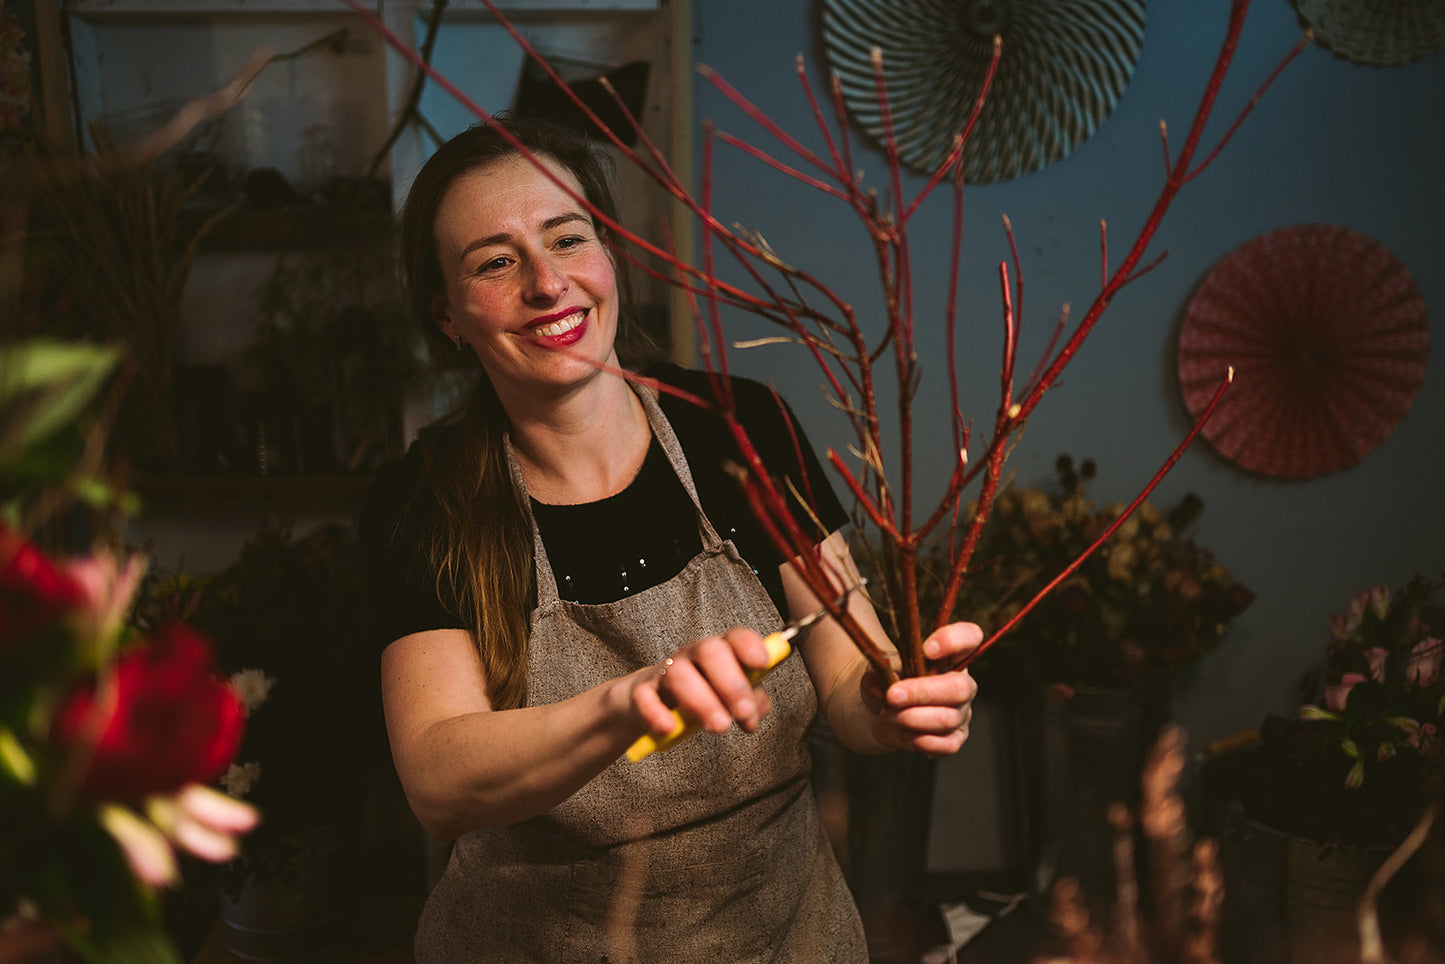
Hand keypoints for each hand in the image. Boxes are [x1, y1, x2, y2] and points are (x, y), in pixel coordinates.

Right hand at [629, 628, 775, 738]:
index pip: (735, 638)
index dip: (749, 647)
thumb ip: (753, 703)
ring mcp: (666, 673)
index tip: (761, 664)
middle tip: (743, 713)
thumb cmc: (700, 696)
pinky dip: (657, 713)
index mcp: (720, 652)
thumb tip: (757, 707)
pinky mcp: (642, 693)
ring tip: (719, 727)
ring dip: (702, 702)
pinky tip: (670, 728)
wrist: (650, 704)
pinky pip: (645, 698)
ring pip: (679, 674)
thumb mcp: (730, 699)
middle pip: (710, 652)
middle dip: (730, 683)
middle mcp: (692, 656)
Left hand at [863, 621, 981, 756]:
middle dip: (922, 692)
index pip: (970, 637)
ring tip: (887, 714)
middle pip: (959, 687)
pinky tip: (902, 732)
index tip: (927, 649)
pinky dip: (921, 740)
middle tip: (893, 695)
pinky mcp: (955, 738)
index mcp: (950, 655)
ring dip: (912, 718)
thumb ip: (883, 669)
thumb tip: (880, 682)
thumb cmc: (887, 681)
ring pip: (947, 718)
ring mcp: (961, 712)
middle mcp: (962, 683)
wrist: (880, 711)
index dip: (954, 641)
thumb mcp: (882, 667)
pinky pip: (946, 745)